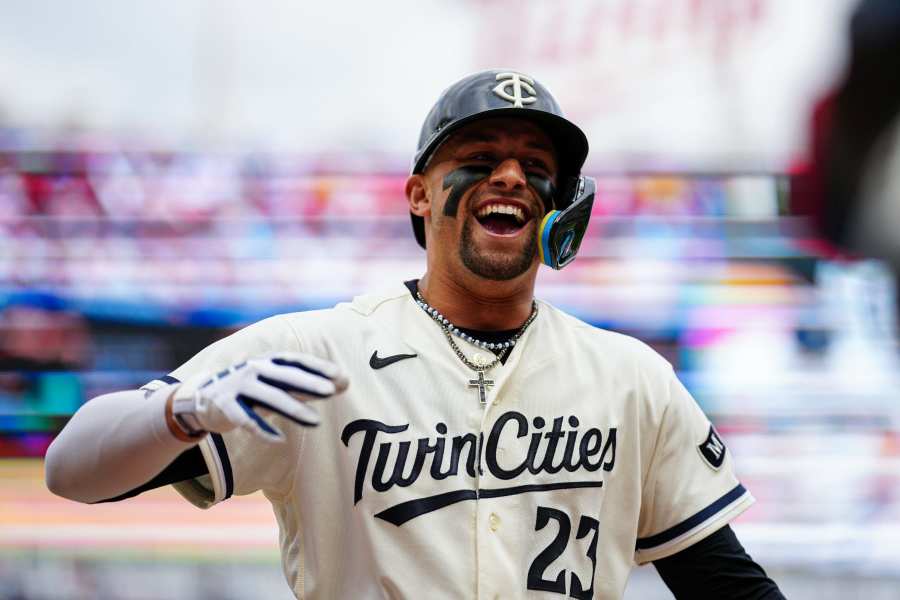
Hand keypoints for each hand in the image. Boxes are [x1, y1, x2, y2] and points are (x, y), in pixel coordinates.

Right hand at [171, 352, 348, 441]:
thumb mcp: (277, 382)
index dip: (319, 368)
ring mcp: (238, 387)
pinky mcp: (225, 406)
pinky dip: (262, 429)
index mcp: (268, 361)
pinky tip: (279, 440)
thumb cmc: (251, 389)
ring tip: (316, 421)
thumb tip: (344, 383)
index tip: (342, 378)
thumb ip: (306, 384)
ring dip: (294, 409)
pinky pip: (245, 419)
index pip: (297, 361)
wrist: (202, 397)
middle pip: (286, 376)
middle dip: (309, 383)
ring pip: (270, 398)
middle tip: (332, 390)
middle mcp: (254, 370)